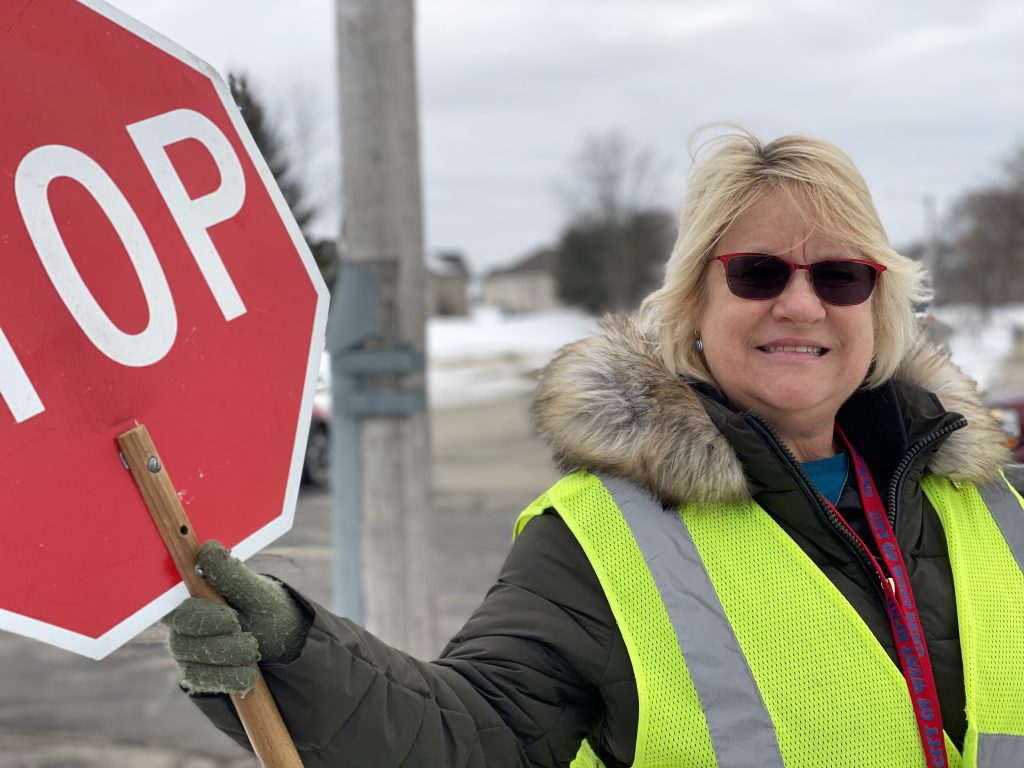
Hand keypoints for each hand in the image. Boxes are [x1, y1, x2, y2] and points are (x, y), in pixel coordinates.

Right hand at [163, 540, 312, 694]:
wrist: (287, 645)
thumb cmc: (269, 611)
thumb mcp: (257, 592)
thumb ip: (231, 574)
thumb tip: (206, 548)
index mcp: (195, 599)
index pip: (178, 611)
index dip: (201, 618)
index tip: (231, 620)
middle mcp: (185, 626)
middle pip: (182, 642)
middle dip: (222, 644)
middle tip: (250, 641)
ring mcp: (189, 652)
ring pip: (193, 665)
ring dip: (230, 661)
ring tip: (254, 652)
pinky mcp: (198, 675)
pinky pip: (203, 683)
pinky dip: (230, 678)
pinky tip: (248, 673)